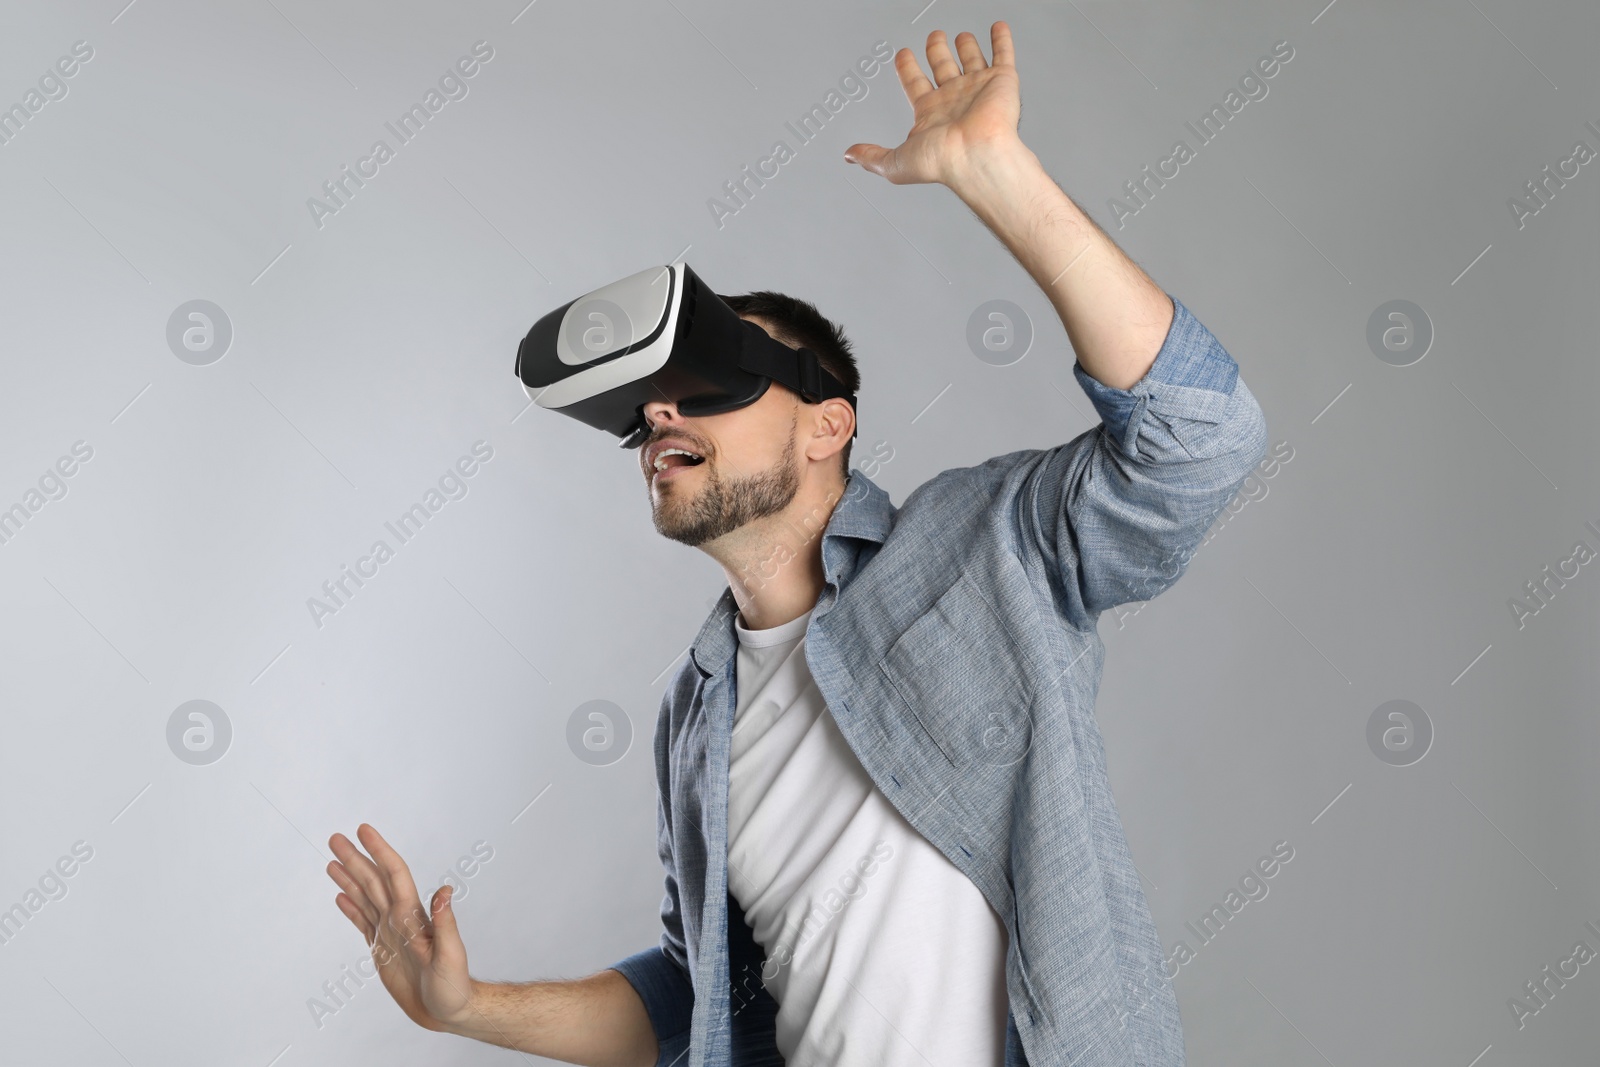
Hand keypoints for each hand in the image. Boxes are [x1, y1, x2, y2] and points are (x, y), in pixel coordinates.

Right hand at [327, 823, 475, 1032]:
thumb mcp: (451, 955)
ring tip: (333, 860)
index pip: (394, 875)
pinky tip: (341, 895)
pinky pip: (363, 922)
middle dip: (355, 858)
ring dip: (349, 878)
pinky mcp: (383, 950)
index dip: (379, 851)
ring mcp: (390, 932)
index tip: (364, 830)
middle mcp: (400, 918)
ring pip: (365, 898)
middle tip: (335, 838)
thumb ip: (446, 923)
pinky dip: (351, 908)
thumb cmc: (454, 985)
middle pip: (373, 881)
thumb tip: (445, 891)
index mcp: (413, 916)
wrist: (450, 1010)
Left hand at [844, 22, 1024, 187]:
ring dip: (966, 47)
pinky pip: (1003, 54)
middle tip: (934, 37)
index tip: (903, 55)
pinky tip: (998, 28)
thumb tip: (851, 155)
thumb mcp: (895, 161)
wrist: (977, 155)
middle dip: (937, 51)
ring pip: (971, 60)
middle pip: (943, 67)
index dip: (908, 68)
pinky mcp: (1002, 81)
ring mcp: (978, 89)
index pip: (915, 83)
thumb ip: (872, 155)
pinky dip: (1001, 40)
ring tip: (961, 36)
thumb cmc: (943, 161)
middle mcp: (955, 100)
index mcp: (931, 114)